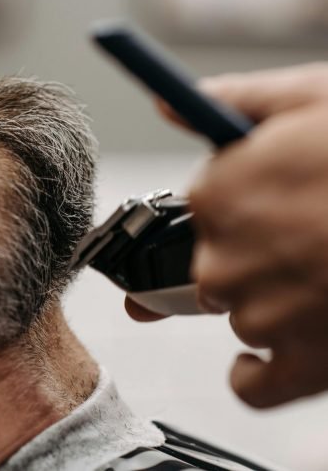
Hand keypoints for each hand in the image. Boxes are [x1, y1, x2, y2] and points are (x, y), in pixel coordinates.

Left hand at [127, 64, 327, 406]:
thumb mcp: (308, 97)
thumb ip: (231, 100)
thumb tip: (171, 103)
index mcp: (216, 195)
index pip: (202, 206)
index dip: (241, 200)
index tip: (268, 198)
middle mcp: (222, 262)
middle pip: (215, 263)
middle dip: (252, 250)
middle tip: (305, 235)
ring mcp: (261, 318)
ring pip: (240, 311)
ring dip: (272, 297)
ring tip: (327, 272)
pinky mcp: (307, 367)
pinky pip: (253, 387)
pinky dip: (257, 374)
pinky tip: (272, 354)